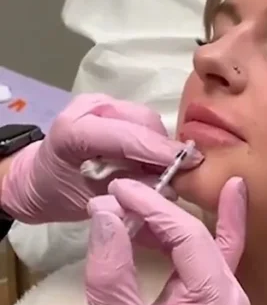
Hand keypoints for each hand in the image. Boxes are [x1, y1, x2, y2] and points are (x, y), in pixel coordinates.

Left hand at [0, 94, 202, 222]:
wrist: (38, 177)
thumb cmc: (59, 194)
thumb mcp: (91, 202)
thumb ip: (128, 192)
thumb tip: (170, 188)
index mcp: (72, 132)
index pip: (125, 136)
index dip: (160, 151)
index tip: (191, 164)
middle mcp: (87, 108)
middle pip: (142, 121)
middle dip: (163, 149)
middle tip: (175, 175)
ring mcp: (99, 102)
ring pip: (146, 118)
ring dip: (158, 144)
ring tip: (160, 170)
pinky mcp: (109, 104)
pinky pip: (140, 119)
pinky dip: (151, 139)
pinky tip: (149, 160)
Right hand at [44, 176, 249, 304]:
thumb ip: (112, 263)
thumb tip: (107, 207)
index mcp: (219, 304)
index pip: (190, 237)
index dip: (154, 207)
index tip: (119, 187)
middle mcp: (229, 299)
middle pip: (208, 234)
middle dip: (177, 203)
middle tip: (141, 175)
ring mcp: (218, 303)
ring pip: (204, 242)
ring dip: (172, 217)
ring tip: (140, 192)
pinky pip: (194, 257)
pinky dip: (170, 236)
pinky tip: (147, 219)